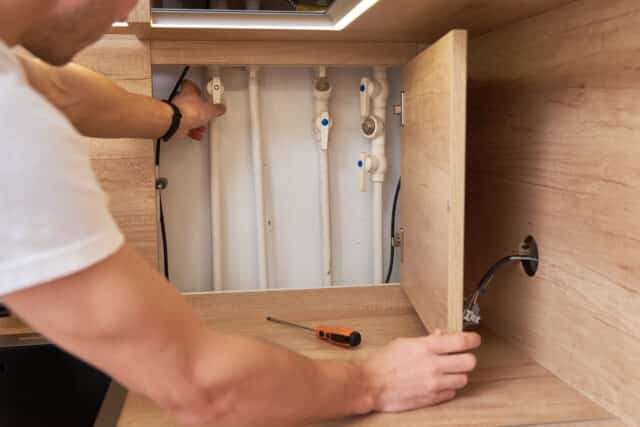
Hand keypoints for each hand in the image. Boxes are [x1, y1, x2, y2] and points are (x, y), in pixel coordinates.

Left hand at [171, 80, 225, 140]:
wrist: (176, 123)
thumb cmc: (189, 111)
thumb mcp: (210, 110)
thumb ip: (216, 109)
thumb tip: (221, 108)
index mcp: (189, 93)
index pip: (189, 85)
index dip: (194, 87)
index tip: (199, 90)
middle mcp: (181, 101)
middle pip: (189, 102)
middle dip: (197, 108)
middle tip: (204, 111)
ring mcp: (177, 112)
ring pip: (187, 116)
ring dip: (195, 121)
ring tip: (202, 126)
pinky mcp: (175, 123)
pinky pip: (184, 127)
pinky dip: (191, 131)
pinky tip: (197, 134)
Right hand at [362, 330, 480, 411]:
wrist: (371, 384)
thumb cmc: (383, 362)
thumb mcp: (405, 343)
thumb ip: (427, 340)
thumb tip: (442, 336)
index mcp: (426, 347)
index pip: (461, 341)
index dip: (473, 340)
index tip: (474, 340)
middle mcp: (433, 365)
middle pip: (469, 362)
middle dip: (467, 359)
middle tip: (462, 357)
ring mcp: (433, 383)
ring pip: (463, 379)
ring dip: (458, 375)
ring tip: (448, 372)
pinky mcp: (431, 398)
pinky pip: (451, 393)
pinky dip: (448, 388)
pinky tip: (439, 383)